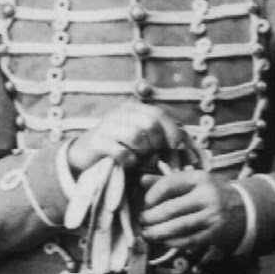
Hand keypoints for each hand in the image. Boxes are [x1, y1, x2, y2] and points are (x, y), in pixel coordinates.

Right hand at [67, 103, 189, 174]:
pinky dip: (130, 161)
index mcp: (134, 109)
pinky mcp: (97, 141)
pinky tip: (129, 164)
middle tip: (160, 162)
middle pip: (150, 125)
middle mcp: (120, 113)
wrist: (85, 157)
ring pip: (137, 137)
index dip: (173, 133)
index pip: (160, 114)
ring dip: (144, 154)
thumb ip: (163, 142)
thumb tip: (190, 153)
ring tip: (142, 162)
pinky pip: (122, 151)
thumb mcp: (143, 142)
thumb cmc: (121, 150)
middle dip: (160, 147)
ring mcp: (107, 125)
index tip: (179, 151)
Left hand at [140, 168, 245, 252]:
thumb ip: (167, 181)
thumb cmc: (208, 193)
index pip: (168, 184)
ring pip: (179, 226)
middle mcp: (207, 195)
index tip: (146, 203)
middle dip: (151, 217)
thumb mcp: (191, 182)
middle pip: (172, 208)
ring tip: (147, 233)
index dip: (152, 195)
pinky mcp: (214, 233)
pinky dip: (173, 242)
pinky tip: (163, 241)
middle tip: (142, 221)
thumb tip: (141, 180)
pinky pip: (189, 240)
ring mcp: (212, 215)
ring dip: (159, 232)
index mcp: (199, 178)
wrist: (240, 207)